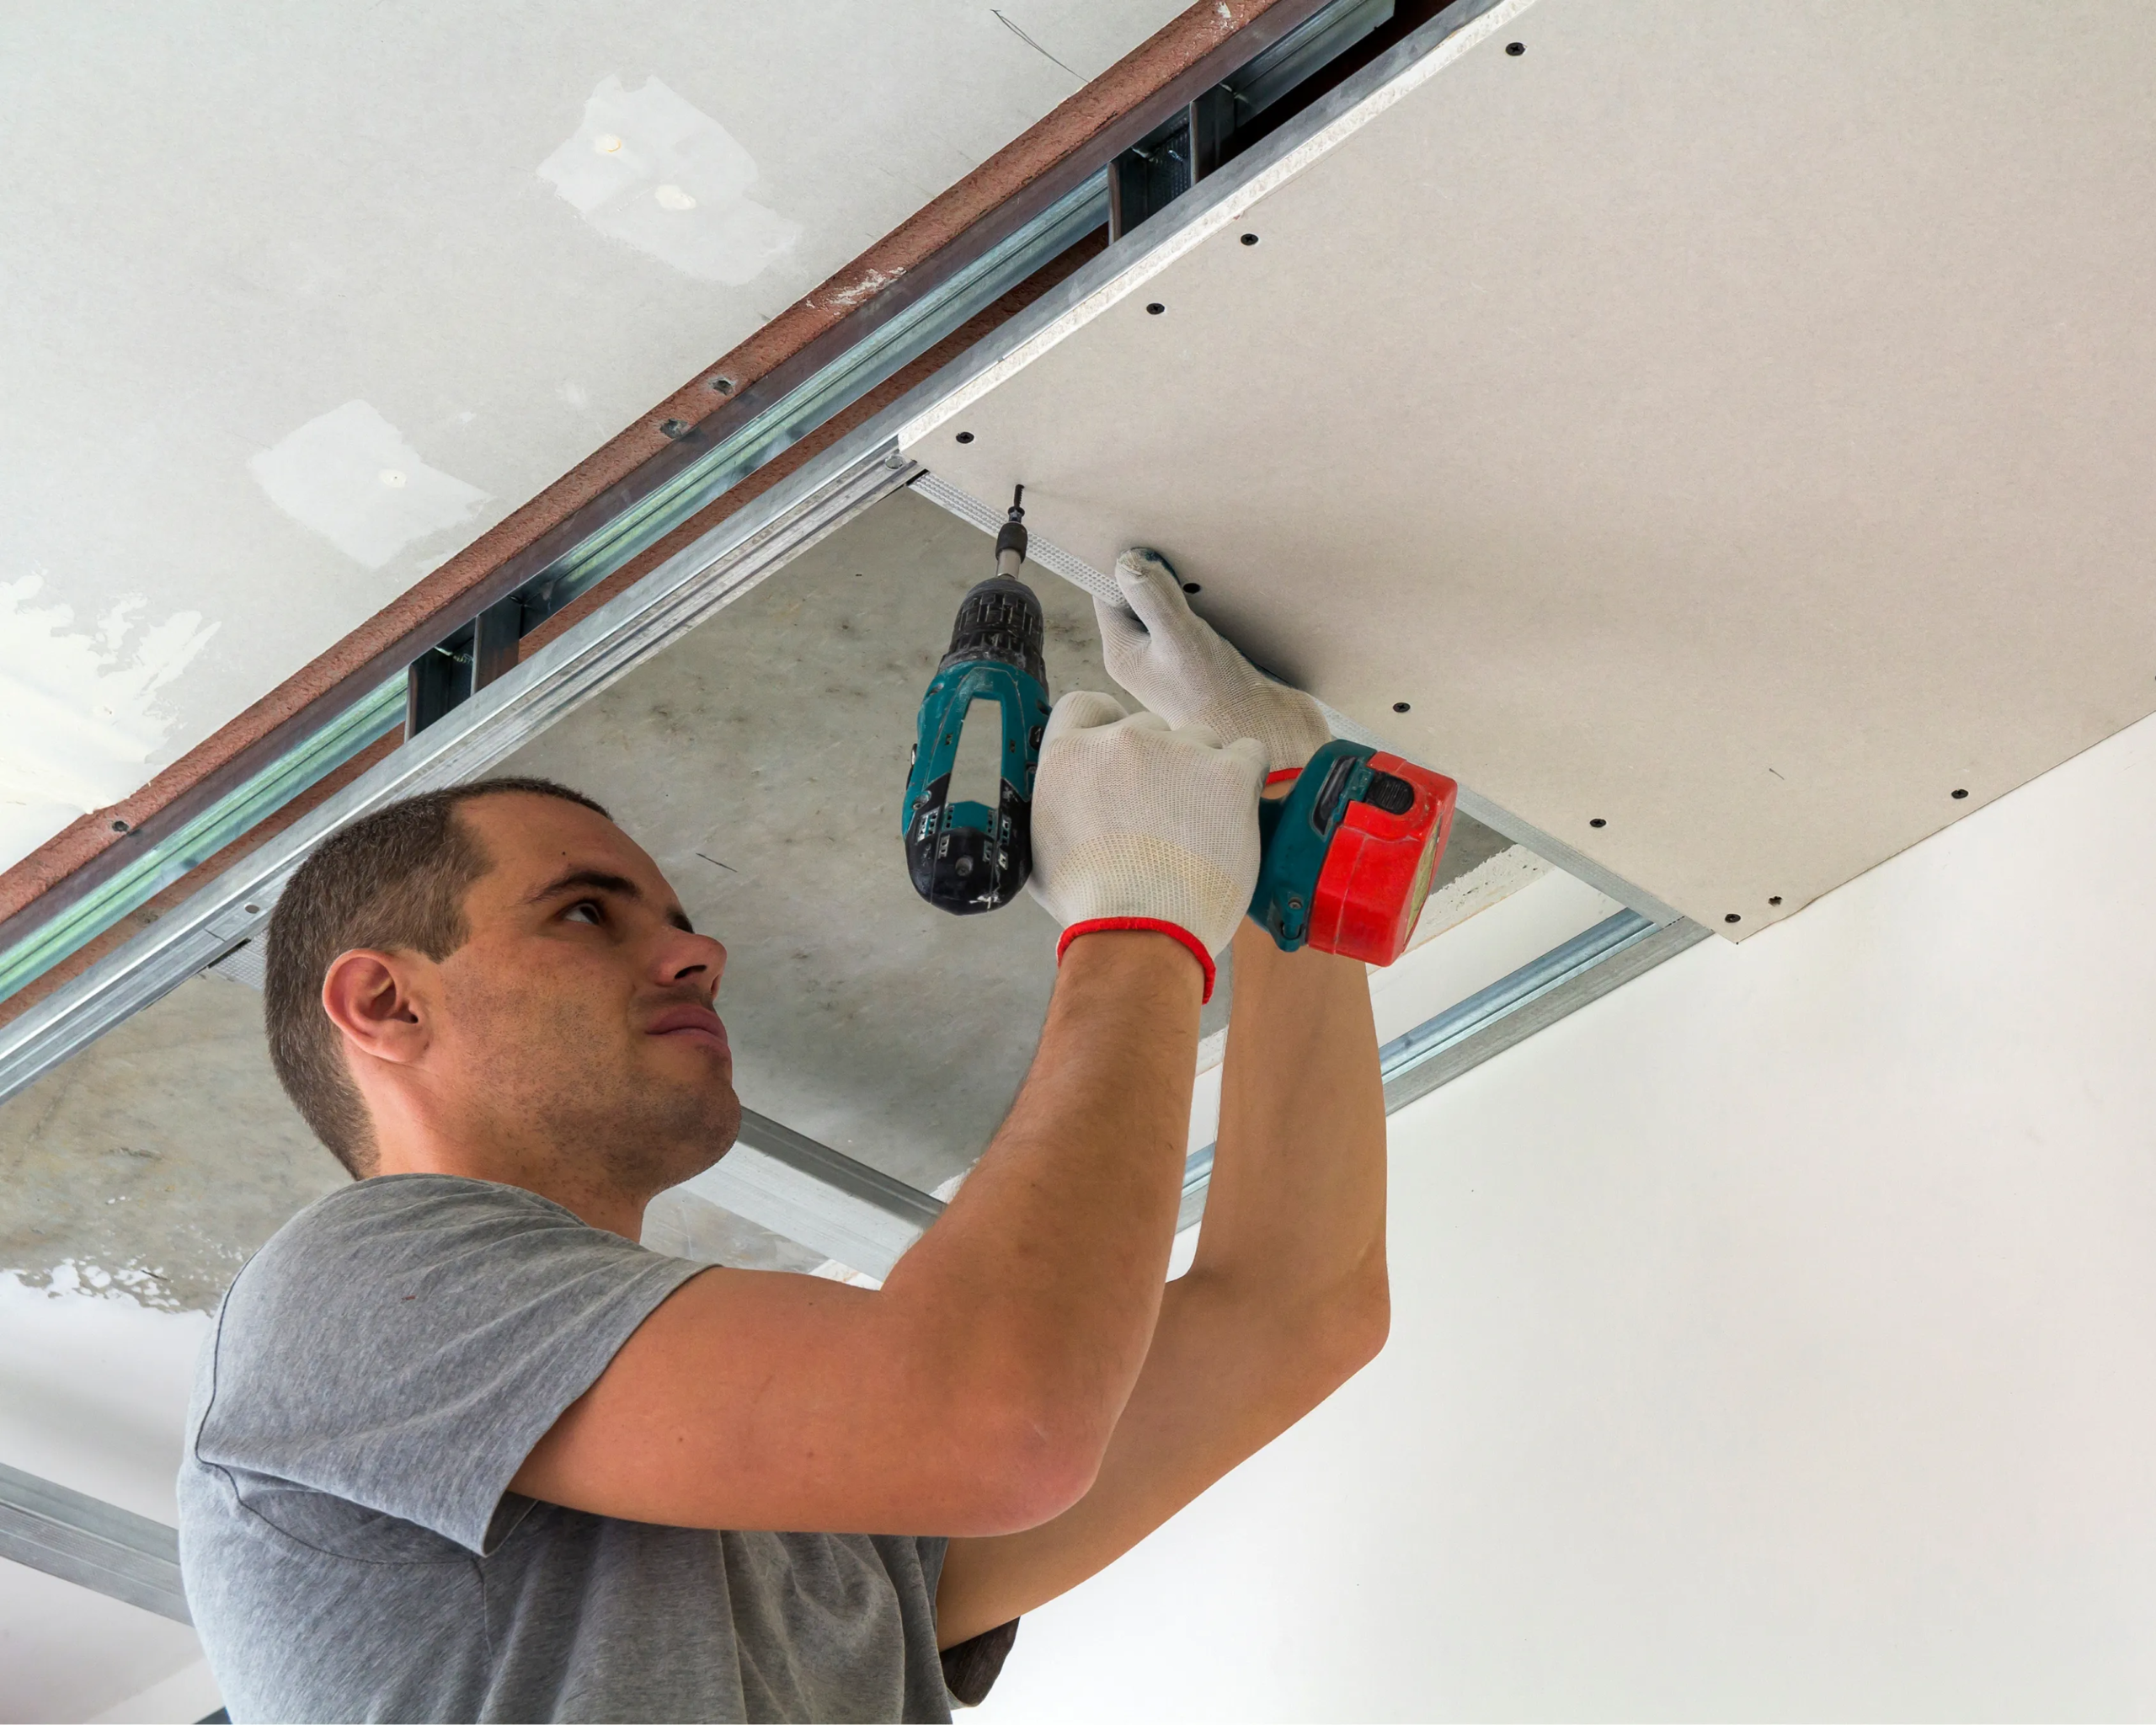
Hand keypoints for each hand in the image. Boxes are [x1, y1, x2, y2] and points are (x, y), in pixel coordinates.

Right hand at [1027, 690, 1266, 999]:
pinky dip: (1246, 781)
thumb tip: (1062, 798)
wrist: (1140, 934)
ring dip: (1202, 774)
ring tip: (1200, 828)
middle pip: (1150, 729)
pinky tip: (1233, 817)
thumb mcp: (1040, 849)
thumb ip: (1054, 805)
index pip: (1088, 705)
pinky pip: (1249, 755)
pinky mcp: (1229, 772)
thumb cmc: (1090, 905)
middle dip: (1159, 763)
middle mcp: (1121, 740)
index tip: (1122, 756)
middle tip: (1165, 814)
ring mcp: (1178, 751)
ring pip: (1201, 742)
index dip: (1108, 727)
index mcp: (1070, 754)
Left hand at [1096, 548, 1335, 776]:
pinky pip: (1202, 617)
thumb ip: (1154, 599)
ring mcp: (1177, 657)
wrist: (1271, 737)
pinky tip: (1230, 590)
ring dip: (1190, 584)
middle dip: (1160, 569)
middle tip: (1180, 540)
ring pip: (1173, 604)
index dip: (1123, 563)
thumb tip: (1127, 560)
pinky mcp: (1210, 658)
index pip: (1109, 592)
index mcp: (1124, 653)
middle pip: (1140, 595)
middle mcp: (1145, 655)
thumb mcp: (1182, 640)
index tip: (1145, 534)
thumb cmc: (1218, 698)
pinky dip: (1214, 601)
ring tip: (1206, 562)